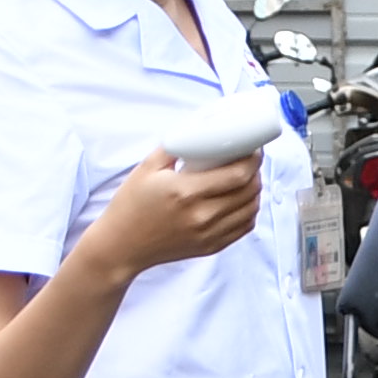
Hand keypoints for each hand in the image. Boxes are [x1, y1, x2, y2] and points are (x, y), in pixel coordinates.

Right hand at [82, 148, 262, 277]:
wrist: (122, 246)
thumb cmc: (131, 205)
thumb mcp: (147, 168)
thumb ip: (175, 146)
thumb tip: (200, 131)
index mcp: (185, 192)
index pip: (237, 174)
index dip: (253, 159)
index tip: (253, 148)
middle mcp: (201, 215)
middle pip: (249, 191)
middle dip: (256, 171)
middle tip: (251, 159)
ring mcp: (208, 234)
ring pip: (251, 209)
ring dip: (255, 191)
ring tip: (248, 178)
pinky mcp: (211, 246)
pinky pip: (244, 228)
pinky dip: (249, 211)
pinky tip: (243, 200)